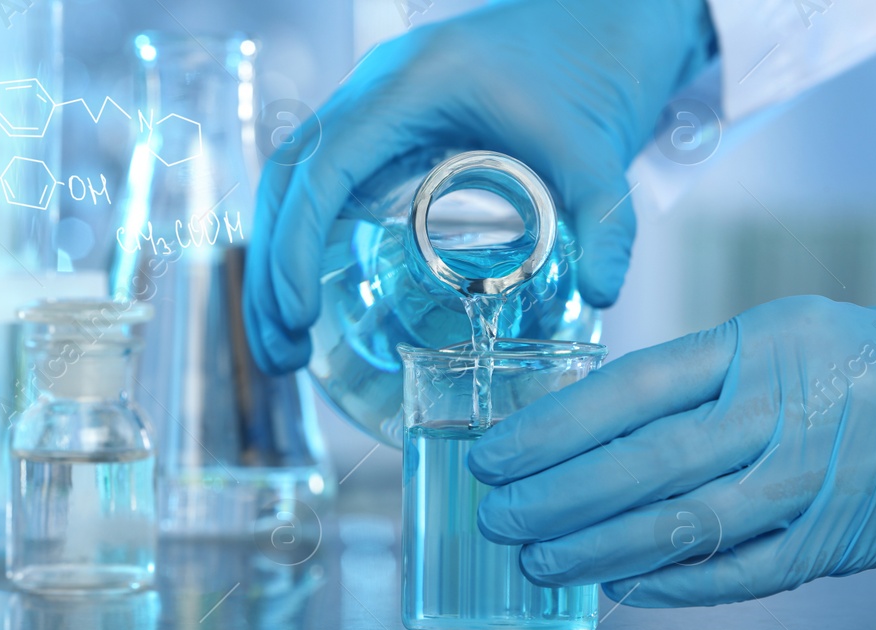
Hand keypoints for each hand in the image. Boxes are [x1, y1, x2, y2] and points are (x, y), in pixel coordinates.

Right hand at [244, 0, 716, 373]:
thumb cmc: (593, 64)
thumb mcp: (599, 149)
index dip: (296, 244)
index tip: (300, 314)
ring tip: (285, 348)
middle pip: (286, 182)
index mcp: (410, 85)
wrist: (604, 19)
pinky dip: (301, 244)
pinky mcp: (381, 130)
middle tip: (282, 351)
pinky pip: (318, 185)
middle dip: (270, 271)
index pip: (323, 169)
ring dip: (275, 265)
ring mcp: (370, 107)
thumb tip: (600, 294)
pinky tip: (308, 303)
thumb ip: (606, 220)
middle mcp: (373, 91)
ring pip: (290, 185)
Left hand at [469, 296, 875, 606]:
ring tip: (540, 561)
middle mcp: (780, 415)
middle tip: (499, 517)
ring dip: (600, 550)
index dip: (552, 427)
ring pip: (685, 525)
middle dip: (559, 497)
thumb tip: (575, 425)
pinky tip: (618, 585)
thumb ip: (687, 377)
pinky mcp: (828, 542)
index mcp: (757, 349)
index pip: (633, 389)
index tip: (494, 454)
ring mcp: (808, 483)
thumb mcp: (769, 337)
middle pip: (649, 463)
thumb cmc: (843, 366)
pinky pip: (739, 573)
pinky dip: (673, 585)